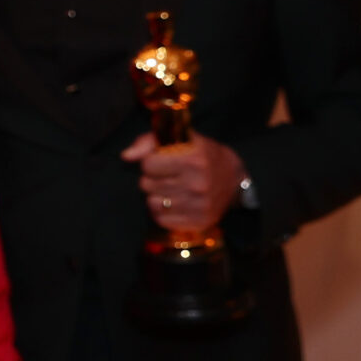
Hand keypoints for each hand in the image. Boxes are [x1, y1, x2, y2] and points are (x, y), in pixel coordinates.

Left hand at [119, 130, 245, 234]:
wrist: (234, 178)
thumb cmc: (200, 155)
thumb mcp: (179, 138)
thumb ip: (148, 142)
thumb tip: (126, 156)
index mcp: (193, 158)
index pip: (148, 164)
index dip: (151, 161)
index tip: (162, 161)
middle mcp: (198, 183)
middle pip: (146, 185)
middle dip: (152, 179)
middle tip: (168, 176)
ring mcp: (200, 205)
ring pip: (152, 203)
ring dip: (156, 196)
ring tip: (171, 189)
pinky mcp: (199, 222)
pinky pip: (161, 220)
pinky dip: (163, 212)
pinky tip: (175, 203)